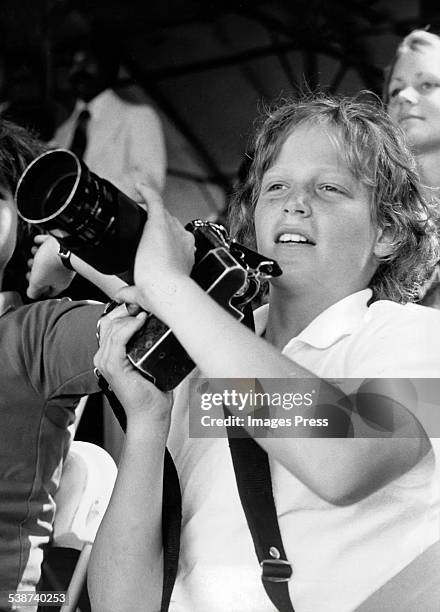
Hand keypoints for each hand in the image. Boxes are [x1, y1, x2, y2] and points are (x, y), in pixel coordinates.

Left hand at [26, 234, 74, 298]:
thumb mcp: (38, 281)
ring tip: (34, 252)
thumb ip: (33, 291)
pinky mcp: (61, 246)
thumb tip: (32, 295)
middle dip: (36, 270)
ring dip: (38, 255)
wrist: (64, 245)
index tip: (32, 284)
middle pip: (47, 274)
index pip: (50, 292)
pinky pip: (49, 245)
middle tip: (31, 266)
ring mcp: (63, 259)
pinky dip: (42, 243)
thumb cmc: (52, 264)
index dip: (39, 289)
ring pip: (48, 259)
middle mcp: (63, 272)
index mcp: (59, 284)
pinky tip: (38, 242)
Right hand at [93, 304, 171, 428]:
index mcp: (109, 354)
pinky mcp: (113, 366)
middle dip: (128, 310)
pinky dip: (129, 327)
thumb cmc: (151, 392)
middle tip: (146, 307)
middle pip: (110, 321)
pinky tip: (141, 322)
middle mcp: (103, 357)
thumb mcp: (149, 361)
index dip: (125, 310)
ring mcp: (106, 362)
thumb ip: (148, 343)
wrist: (150, 415)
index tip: (143, 305)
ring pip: (114, 327)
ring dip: (131, 317)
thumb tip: (162, 323)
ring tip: (147, 315)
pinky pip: (117, 339)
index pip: (110, 322)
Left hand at [116, 184, 194, 314]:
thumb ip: (132, 294)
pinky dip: (147, 192)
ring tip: (137, 206)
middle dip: (158, 227)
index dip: (164, 240)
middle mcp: (182, 240)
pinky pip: (155, 200)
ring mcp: (172, 230)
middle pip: (169, 225)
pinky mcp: (160, 222)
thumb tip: (121, 296)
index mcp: (184, 256)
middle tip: (143, 230)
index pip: (174, 241)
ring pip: (162, 214)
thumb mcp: (146, 295)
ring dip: (150, 210)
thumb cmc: (163, 295)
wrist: (167, 291)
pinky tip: (139, 186)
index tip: (153, 244)